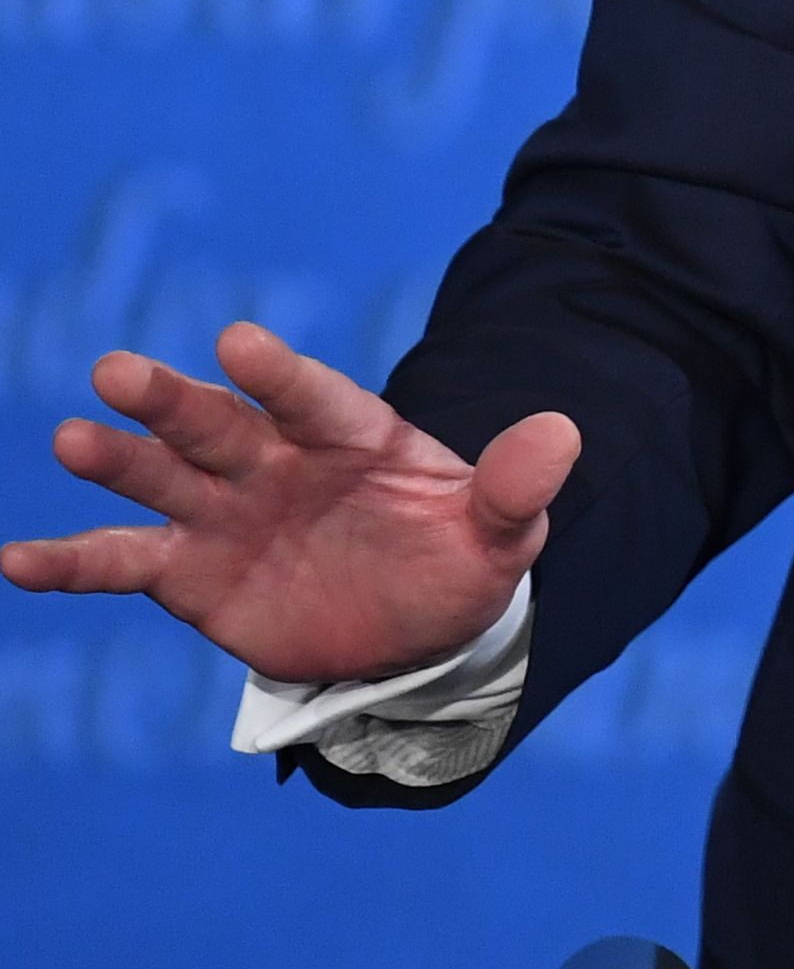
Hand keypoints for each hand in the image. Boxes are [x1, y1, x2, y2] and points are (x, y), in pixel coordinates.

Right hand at [0, 322, 579, 685]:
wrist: (416, 624)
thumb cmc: (458, 559)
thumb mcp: (501, 532)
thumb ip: (518, 487)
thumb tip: (565, 434)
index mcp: (354, 437)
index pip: (314, 397)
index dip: (277, 373)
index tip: (236, 343)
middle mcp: (279, 463)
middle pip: (221, 424)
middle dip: (174, 401)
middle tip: (116, 371)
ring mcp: (228, 514)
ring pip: (162, 479)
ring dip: (118, 461)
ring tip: (70, 438)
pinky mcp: (190, 572)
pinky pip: (121, 563)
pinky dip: (70, 561)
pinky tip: (13, 560)